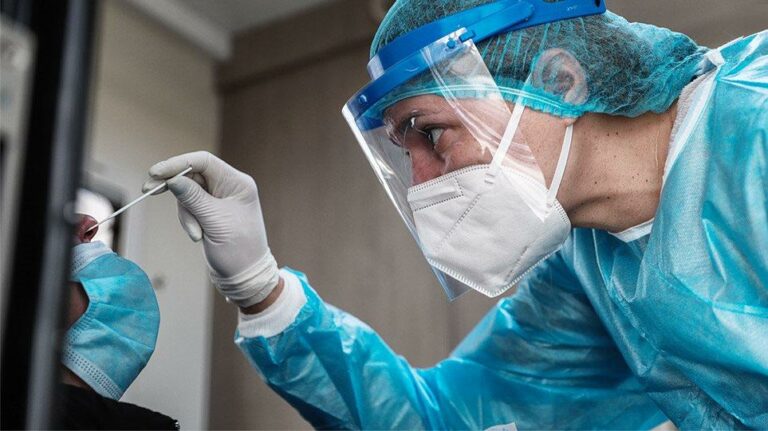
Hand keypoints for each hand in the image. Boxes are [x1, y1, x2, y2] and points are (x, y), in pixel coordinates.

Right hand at [143, 151, 278, 306]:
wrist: (244, 276)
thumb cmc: (238, 250)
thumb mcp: (214, 221)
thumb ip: (193, 198)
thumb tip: (172, 178)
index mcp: (237, 183)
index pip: (204, 162)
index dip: (178, 163)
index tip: (156, 172)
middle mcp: (229, 187)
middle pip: (192, 175)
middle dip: (174, 187)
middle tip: (148, 189)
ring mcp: (219, 199)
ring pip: (187, 193)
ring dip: (186, 214)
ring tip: (196, 234)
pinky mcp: (209, 212)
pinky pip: (189, 207)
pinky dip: (188, 220)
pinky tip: (198, 236)